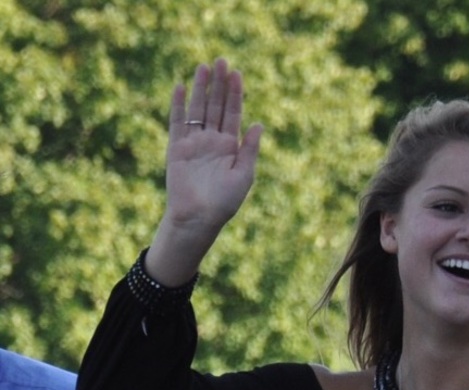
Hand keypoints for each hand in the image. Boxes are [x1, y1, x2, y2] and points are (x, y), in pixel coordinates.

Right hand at [146, 58, 263, 284]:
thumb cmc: (224, 202)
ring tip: (204, 67)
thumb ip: (250, 149)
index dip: (235, 94)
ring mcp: (194, 143)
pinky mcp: (176, 147)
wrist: (198, 217)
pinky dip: (178, 105)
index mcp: (231, 147)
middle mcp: (212, 141)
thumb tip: (259, 123)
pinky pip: (177, 122)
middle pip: (215, 106)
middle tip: (221, 60)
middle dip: (219, 84)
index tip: (237, 73)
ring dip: (200, 88)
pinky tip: (181, 86)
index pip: (233, 114)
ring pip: (197, 109)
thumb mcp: (244, 175)